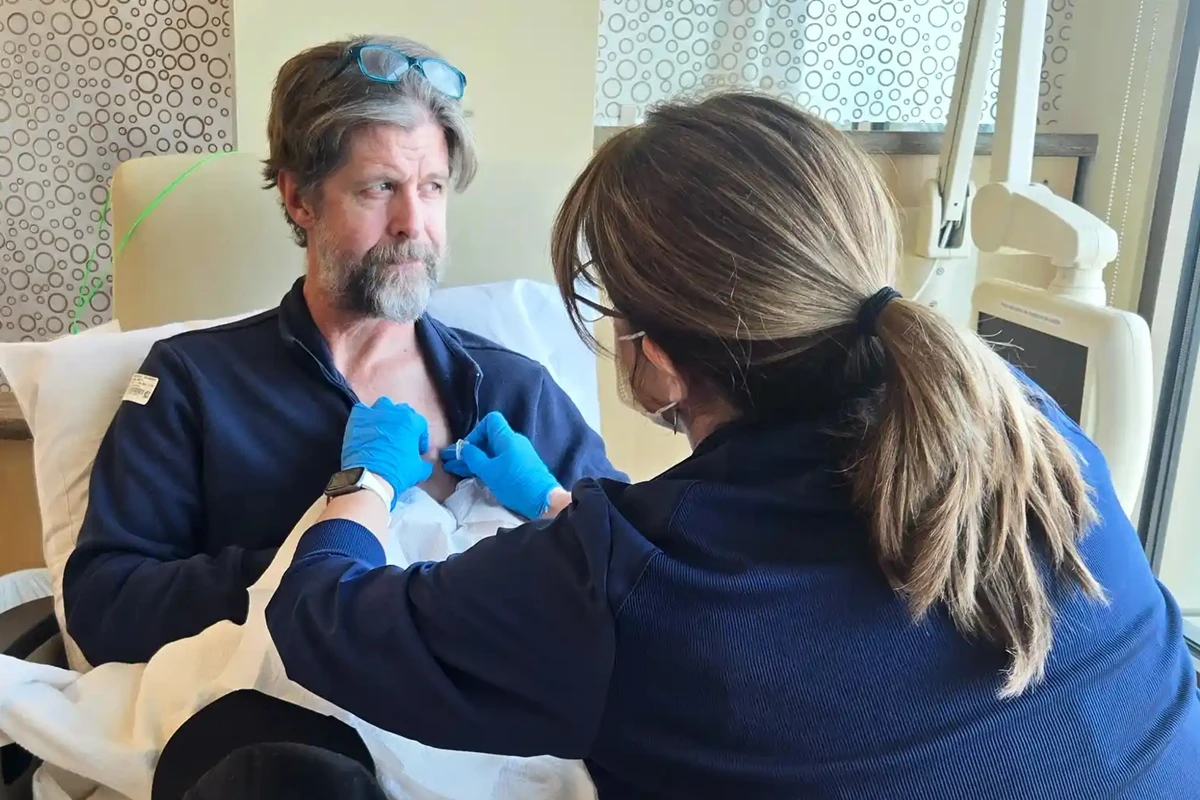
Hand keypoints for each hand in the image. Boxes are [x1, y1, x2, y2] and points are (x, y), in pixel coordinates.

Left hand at [342, 398, 432, 508]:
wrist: (370, 477)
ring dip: (386, 416)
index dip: (420, 438)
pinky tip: (366, 428)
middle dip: (404, 424)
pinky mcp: (357, 418)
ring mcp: (375, 413)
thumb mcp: (419, 470)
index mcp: (412, 421)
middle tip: (401, 440)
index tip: (417, 450)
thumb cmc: (398, 472)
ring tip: (383, 430)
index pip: (420, 424)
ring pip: (383, 406)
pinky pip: (362, 410)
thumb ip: (425, 462)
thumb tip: (424, 462)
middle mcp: (395, 412)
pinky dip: (365, 417)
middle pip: (403, 412)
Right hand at [440, 412, 560, 518]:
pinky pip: (500, 461)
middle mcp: (514, 442)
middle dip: (471, 449)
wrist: (543, 501)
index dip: (476, 432)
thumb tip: (465, 448)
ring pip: (493, 452)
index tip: (469, 449)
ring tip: (457, 470)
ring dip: (477, 460)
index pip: (490, 421)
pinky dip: (487, 466)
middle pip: (489, 438)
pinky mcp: (521, 467)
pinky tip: (476, 475)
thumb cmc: (515, 483)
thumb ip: (474, 457)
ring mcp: (519, 455)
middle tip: (452, 461)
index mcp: (507, 437)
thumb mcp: (489, 471)